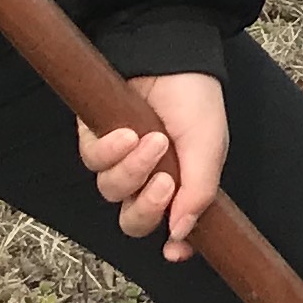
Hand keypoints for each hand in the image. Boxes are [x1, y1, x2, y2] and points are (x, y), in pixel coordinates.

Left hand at [79, 72, 228, 261]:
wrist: (169, 52)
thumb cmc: (194, 97)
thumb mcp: (209, 146)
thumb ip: (198, 192)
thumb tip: (181, 234)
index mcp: (180, 184)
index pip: (171, 227)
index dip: (173, 246)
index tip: (175, 250)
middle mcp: (147, 178)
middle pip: (133, 220)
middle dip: (147, 208)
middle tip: (164, 182)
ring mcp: (119, 161)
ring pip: (111, 191)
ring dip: (132, 171)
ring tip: (153, 141)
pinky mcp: (95, 139)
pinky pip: (93, 161)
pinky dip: (110, 151)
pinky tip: (128, 134)